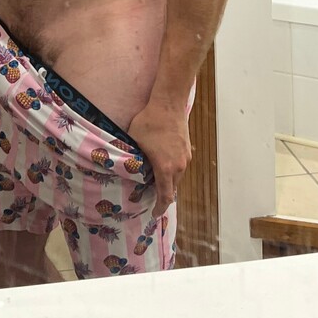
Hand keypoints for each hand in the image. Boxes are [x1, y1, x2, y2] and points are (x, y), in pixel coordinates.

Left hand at [127, 101, 191, 215]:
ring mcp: (185, 157)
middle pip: (172, 188)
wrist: (169, 103)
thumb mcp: (135, 141)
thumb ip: (134, 158)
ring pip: (177, 177)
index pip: (165, 196)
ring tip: (154, 179)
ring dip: (167, 181)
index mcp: (165, 168)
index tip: (154, 213)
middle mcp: (179, 166)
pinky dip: (172, 170)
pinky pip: (180, 166)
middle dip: (162, 194)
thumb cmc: (149, 121)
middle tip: (150, 196)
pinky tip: (163, 163)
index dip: (160, 207)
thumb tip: (129, 168)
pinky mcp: (187, 149)